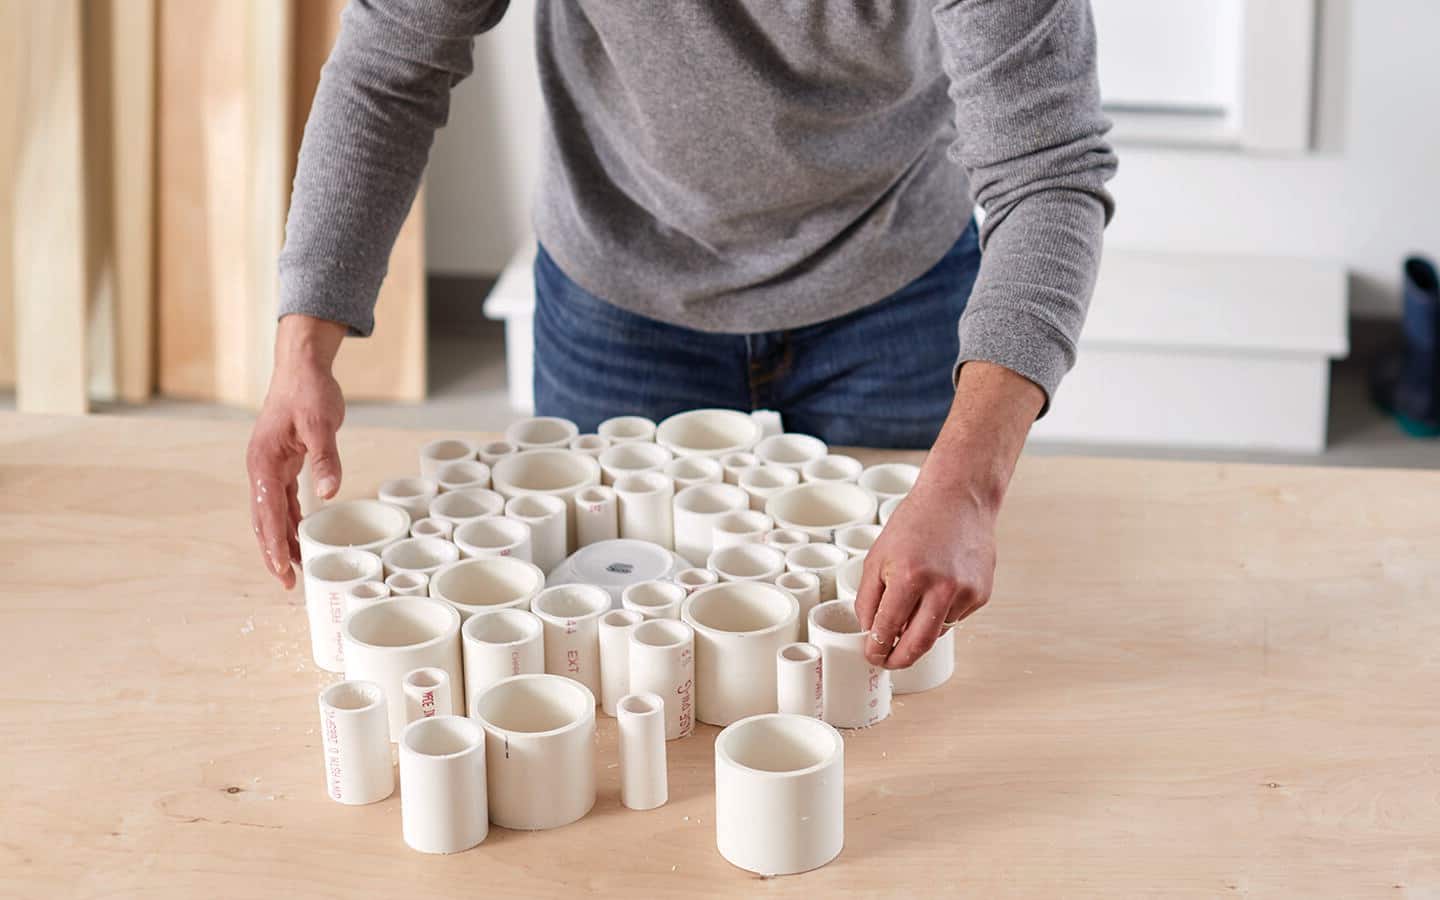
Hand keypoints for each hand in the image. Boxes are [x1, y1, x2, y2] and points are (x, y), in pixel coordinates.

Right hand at [245, 316, 347, 587]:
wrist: (302, 366)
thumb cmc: (309, 391)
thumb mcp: (321, 423)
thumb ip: (325, 458)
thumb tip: (328, 492)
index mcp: (264, 462)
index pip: (266, 514)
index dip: (273, 545)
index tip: (282, 572)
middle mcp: (261, 468)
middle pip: (264, 520)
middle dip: (274, 552)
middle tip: (288, 584)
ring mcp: (269, 466)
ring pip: (273, 513)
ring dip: (282, 539)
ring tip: (296, 569)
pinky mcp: (282, 462)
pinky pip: (283, 500)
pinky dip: (290, 520)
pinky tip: (301, 536)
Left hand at [853, 360, 1042, 666]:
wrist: (959, 499)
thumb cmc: (914, 523)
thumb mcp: (877, 556)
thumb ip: (868, 598)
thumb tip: (868, 631)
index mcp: (909, 577)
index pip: (887, 630)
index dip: (876, 649)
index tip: (872, 656)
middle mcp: (941, 588)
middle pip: (918, 645)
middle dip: (899, 659)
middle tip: (888, 662)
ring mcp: (965, 593)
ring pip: (937, 631)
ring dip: (920, 630)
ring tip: (913, 604)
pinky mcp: (981, 594)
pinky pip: (955, 617)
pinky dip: (941, 613)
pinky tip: (938, 587)